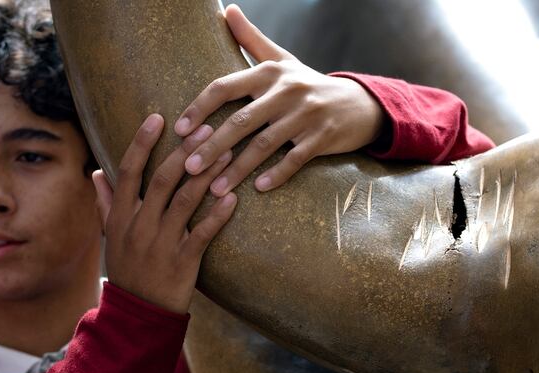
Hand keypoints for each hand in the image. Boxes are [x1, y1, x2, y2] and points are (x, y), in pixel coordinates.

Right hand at [93, 115, 236, 314]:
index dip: (142, 142)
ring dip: (207, 175)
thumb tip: (96, 172)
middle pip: (161, 180)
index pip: (128, 172)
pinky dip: (218, 215)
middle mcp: (139, 227)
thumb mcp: (110, 237)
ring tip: (227, 153)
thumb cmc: (128, 270)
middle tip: (206, 129)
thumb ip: (106, 203)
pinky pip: (202, 234)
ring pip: (185, 202)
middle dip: (185, 152)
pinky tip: (233, 197)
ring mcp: (160, 245)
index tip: (158, 117)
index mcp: (120, 218)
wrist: (137, 315)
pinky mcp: (183, 262)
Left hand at [174, 4, 383, 195]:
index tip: (179, 130)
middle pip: (240, 121)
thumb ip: (251, 39)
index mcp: (269, 73)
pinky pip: (295, 159)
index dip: (199, 108)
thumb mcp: (283, 60)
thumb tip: (226, 10)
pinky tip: (259, 189)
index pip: (225, 87)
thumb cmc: (308, 84)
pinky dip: (277, 174)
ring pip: (264, 145)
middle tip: (188, 168)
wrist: (359, 104)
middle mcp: (285, 91)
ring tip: (214, 189)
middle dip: (211, 146)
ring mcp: (305, 115)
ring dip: (237, 169)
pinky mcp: (322, 137)